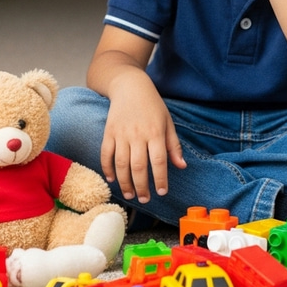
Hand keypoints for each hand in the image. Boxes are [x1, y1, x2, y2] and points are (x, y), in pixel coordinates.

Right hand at [100, 70, 185, 202]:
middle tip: (145, 200)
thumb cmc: (152, 106)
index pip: (158, 161)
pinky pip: (106, 154)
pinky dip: (108, 169)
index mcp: (155, 132)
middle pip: (138, 166)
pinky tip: (112, 180)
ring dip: (125, 182)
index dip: (160, 179)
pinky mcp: (108, 133)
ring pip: (121, 164)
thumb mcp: (168, 122)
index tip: (162, 192)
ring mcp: (121, 134)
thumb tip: (181, 166)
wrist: (130, 87)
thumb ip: (174, 146)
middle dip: (141, 186)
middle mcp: (137, 135)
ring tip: (130, 195)